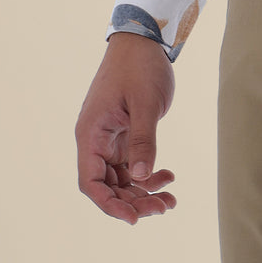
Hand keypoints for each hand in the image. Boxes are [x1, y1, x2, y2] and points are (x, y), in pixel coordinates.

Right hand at [75, 33, 177, 224]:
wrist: (144, 44)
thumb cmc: (140, 68)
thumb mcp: (145, 104)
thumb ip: (143, 141)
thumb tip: (141, 177)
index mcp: (90, 134)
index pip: (91, 182)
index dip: (109, 205)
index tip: (134, 218)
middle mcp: (95, 141)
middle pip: (108, 187)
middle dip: (134, 203)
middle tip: (165, 207)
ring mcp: (109, 142)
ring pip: (122, 182)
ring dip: (145, 194)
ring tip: (171, 199)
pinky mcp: (124, 139)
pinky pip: (133, 169)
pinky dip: (150, 178)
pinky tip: (169, 177)